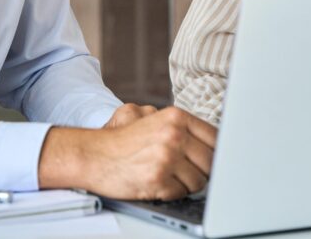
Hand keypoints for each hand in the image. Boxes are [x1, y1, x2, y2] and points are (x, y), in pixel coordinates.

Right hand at [38, 106, 216, 200]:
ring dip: (188, 184)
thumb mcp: (152, 118)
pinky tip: (159, 183)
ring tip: (170, 176)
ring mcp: (166, 157)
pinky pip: (182, 193)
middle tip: (187, 171)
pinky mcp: (158, 179)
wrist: (94, 154)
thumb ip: (182, 125)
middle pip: (211, 162)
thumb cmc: (123, 140)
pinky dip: (173, 192)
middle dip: (203, 170)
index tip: (215, 159)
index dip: (217, 152)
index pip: (215, 138)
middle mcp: (173, 134)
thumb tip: (215, 140)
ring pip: (199, 181)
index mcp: (176, 117)